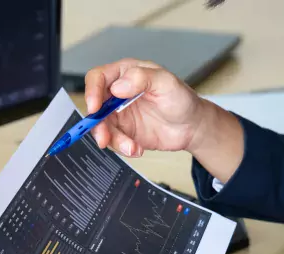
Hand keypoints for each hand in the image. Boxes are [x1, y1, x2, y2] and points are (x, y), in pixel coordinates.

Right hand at [84, 59, 243, 181]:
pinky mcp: (124, 132)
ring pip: (102, 127)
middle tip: (105, 138)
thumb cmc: (182, 99)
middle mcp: (118, 93)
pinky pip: (113, 141)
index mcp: (125, 74)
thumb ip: (142, 79)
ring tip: (131, 147)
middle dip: (97, 124)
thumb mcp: (166, 83)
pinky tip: (137, 149)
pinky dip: (123, 148)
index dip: (92, 91)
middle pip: (94, 106)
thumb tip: (117, 87)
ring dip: (112, 140)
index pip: (98, 77)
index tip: (95, 108)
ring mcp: (119, 114)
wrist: (192, 126)